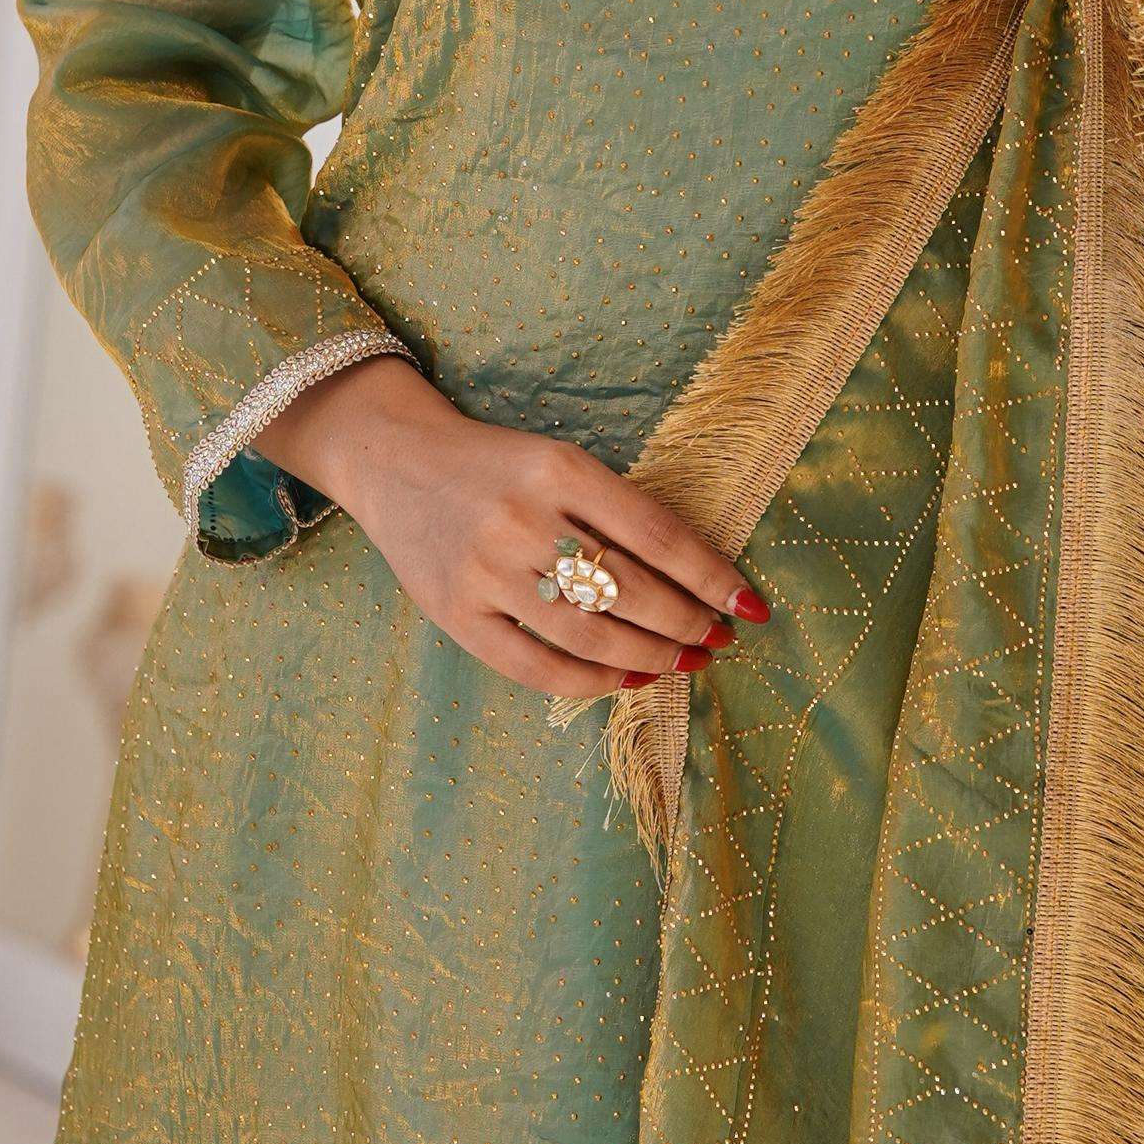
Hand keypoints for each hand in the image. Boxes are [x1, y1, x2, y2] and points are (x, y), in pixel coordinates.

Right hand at [254, 353, 761, 699]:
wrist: (394, 460)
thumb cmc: (496, 466)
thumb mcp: (559, 462)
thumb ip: (618, 511)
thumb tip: (698, 578)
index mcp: (560, 469)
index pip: (657, 534)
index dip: (711, 576)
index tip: (749, 605)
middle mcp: (524, 519)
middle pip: (631, 590)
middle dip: (688, 623)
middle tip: (717, 638)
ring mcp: (486, 571)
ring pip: (591, 636)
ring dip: (652, 657)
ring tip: (684, 662)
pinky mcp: (456, 614)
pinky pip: (536, 668)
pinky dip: (592, 683)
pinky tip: (627, 679)